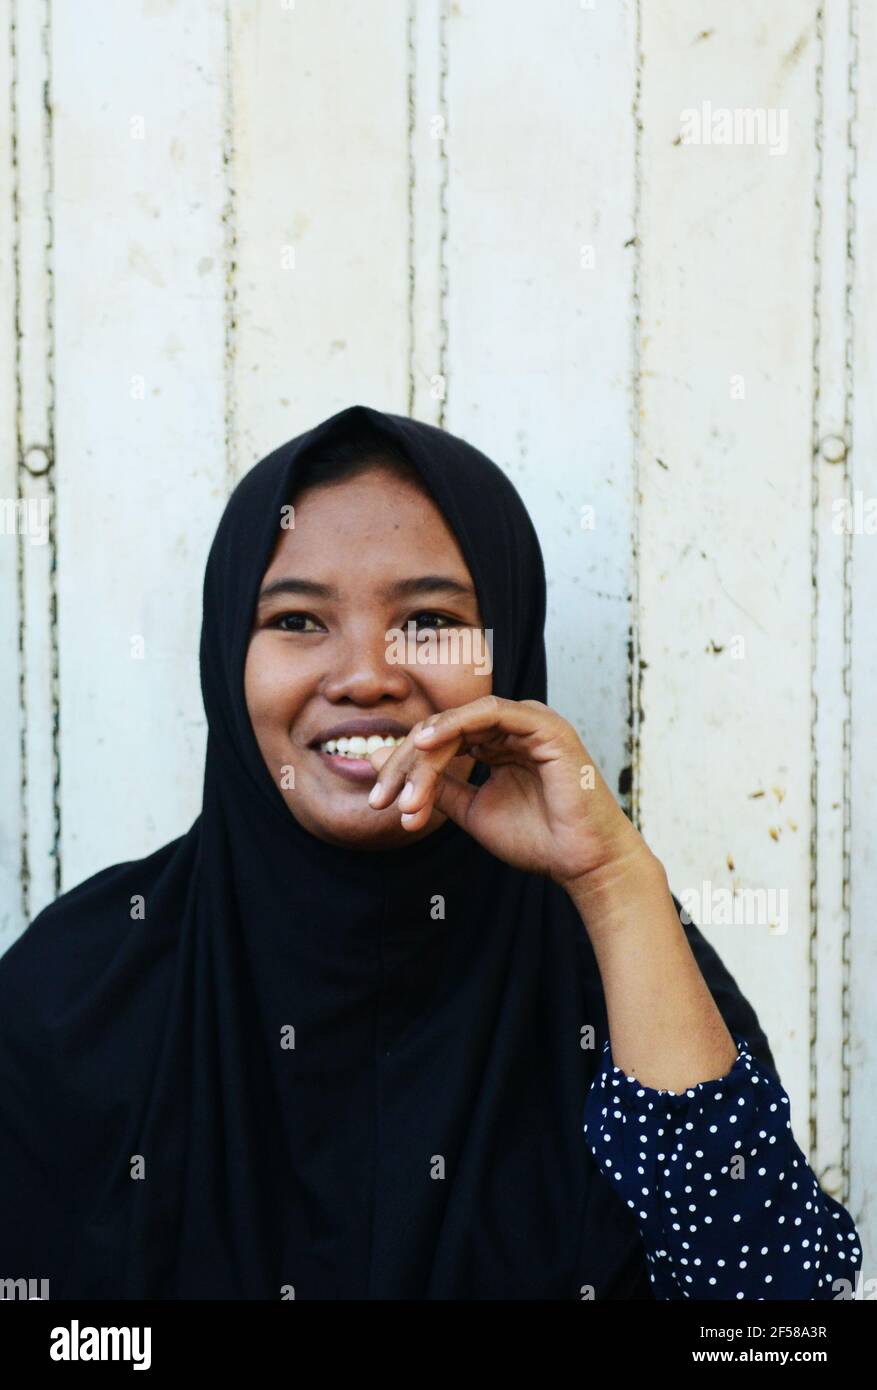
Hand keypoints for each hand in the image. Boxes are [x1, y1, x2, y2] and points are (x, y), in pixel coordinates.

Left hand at [366, 695, 647, 888]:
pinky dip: (457, 724)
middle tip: (383, 797)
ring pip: (461, 721)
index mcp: (499, 742)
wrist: (580, 862)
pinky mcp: (545, 726)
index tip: (381, 801)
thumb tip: (380, 761)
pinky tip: (428, 744)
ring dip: (426, 753)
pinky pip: (492, 714)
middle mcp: (513, 726)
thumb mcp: (471, 809)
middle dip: (407, 762)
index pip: (440, 740)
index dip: (405, 767)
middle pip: (444, 729)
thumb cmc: (537, 838)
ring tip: (402, 785)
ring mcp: (530, 722)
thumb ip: (435, 785)